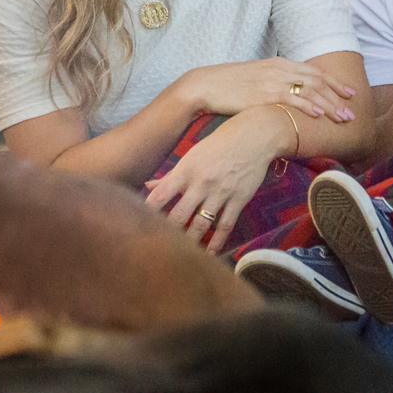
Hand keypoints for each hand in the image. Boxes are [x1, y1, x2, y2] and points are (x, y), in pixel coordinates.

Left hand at [144, 108, 286, 253]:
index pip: (161, 194)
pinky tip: (210, 253)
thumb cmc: (218, 144)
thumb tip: (148, 186)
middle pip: (179, 215)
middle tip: (158, 249)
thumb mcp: (192, 155)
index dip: (148, 211)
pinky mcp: (238, 199)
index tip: (138, 226)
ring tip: (182, 257)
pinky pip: (225, 225)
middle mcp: (201, 183)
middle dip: (168, 233)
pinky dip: (217, 241)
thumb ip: (170, 175)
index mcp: (185, 170)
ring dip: (191, 242)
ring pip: (202, 224)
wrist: (253, 136)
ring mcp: (220, 192)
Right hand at [178, 58, 355, 123]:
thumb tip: (286, 96)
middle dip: (337, 96)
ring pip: (310, 90)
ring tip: (343, 117)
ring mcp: (272, 80)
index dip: (334, 82)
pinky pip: (291, 98)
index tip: (349, 93)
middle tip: (352, 110)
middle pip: (317, 80)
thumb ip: (273, 83)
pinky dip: (308, 105)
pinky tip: (319, 115)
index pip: (314, 71)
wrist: (206, 85)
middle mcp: (279, 69)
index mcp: (279, 63)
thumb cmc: (228, 85)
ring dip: (329, 104)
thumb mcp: (256, 78)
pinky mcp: (263, 93)